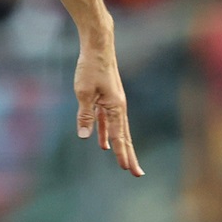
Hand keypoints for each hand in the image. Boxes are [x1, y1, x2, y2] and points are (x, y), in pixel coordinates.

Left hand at [75, 42, 142, 176]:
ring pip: (118, 131)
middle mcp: (118, 107)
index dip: (122, 154)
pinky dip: (106, 133)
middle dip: (129, 156)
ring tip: (123, 163)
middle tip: (137, 174)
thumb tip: (84, 136)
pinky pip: (108, 121)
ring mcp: (114, 103)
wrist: (98, 47)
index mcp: (116, 107)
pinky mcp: (107, 99)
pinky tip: (103, 144)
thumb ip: (85, 115)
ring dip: (119, 147)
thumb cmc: (91, 67)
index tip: (128, 170)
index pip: (119, 136)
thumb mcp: (84, 92)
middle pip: (124, 137)